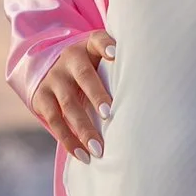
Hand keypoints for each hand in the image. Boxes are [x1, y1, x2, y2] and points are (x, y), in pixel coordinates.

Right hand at [31, 32, 114, 163]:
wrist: (51, 69)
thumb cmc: (92, 68)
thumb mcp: (101, 59)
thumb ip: (120, 66)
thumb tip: (155, 89)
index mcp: (88, 47)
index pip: (98, 40)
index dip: (105, 45)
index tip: (114, 54)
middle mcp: (69, 59)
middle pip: (83, 76)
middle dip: (96, 95)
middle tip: (108, 114)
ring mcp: (53, 79)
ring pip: (68, 104)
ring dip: (83, 128)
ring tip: (98, 150)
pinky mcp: (41, 97)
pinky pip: (54, 121)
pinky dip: (68, 140)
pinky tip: (82, 155)